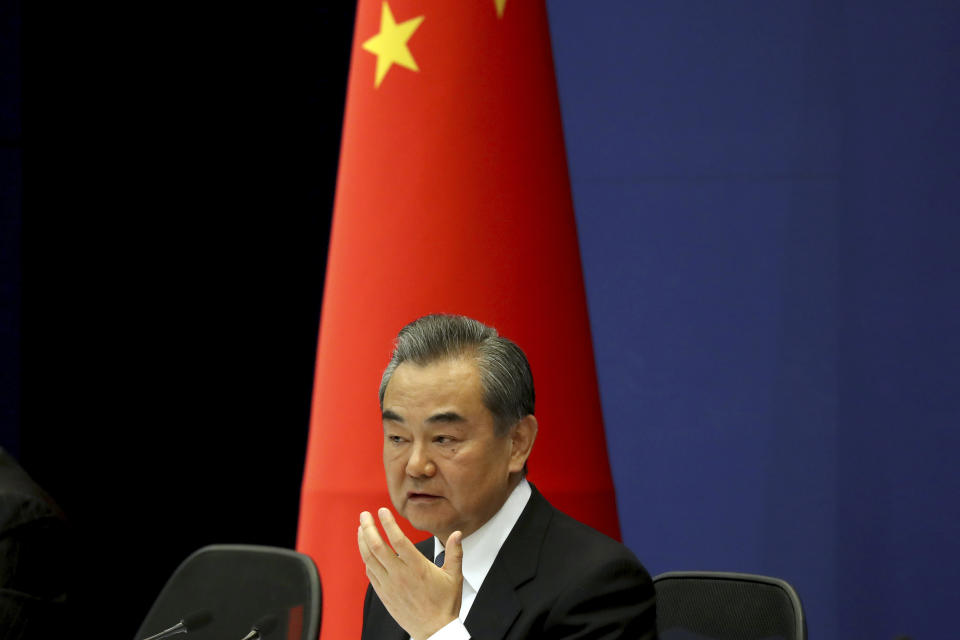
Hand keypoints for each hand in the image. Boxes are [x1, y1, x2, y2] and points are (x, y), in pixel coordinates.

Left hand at [358, 507, 463, 639]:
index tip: (382, 511)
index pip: (398, 540)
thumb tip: (457, 533)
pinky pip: (370, 574)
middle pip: (377, 547)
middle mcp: (400, 575)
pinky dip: (366, 560)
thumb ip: (455, 552)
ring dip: (363, 542)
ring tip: (361, 529)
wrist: (435, 631)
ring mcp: (390, 586)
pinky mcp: (384, 595)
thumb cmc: (445, 603)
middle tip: (364, 515)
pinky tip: (367, 552)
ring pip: (369, 560)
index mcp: (417, 567)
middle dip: (368, 528)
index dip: (388, 524)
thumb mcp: (455, 576)